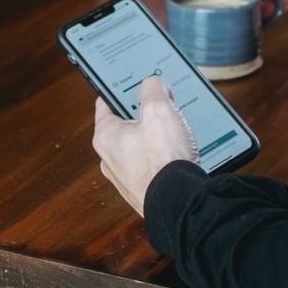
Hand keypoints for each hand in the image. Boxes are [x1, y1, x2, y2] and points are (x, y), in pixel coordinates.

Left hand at [92, 75, 198, 216]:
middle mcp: (110, 159)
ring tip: (175, 132)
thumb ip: (154, 88)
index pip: (106, 102)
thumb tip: (155, 84)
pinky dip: (163, 158)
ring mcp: (126, 178)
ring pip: (140, 146)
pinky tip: (178, 155)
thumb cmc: (164, 159)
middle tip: (162, 106)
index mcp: (105, 137)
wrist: (181, 204)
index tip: (133, 83)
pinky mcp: (143, 190)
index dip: (121, 89)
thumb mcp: (159, 110)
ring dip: (156, 137)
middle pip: (126, 125)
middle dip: (144, 114)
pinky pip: (151, 165)